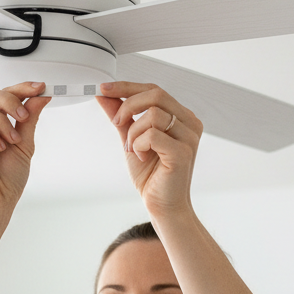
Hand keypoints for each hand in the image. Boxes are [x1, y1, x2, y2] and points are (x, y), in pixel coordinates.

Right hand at [0, 82, 50, 215]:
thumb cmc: (7, 179)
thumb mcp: (25, 144)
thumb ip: (29, 120)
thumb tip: (40, 96)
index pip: (2, 94)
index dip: (20, 88)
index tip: (39, 88)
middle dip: (9, 100)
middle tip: (22, 117)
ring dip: (1, 122)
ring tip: (11, 141)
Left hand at [96, 82, 202, 217]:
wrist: (162, 206)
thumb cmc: (152, 175)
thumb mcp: (131, 139)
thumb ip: (121, 117)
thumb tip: (104, 95)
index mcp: (181, 117)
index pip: (154, 90)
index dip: (127, 87)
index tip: (104, 88)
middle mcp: (190, 123)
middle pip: (156, 94)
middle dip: (128, 105)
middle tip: (117, 123)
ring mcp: (189, 137)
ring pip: (152, 114)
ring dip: (133, 132)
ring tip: (134, 149)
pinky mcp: (183, 152)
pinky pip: (152, 135)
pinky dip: (139, 145)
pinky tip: (142, 157)